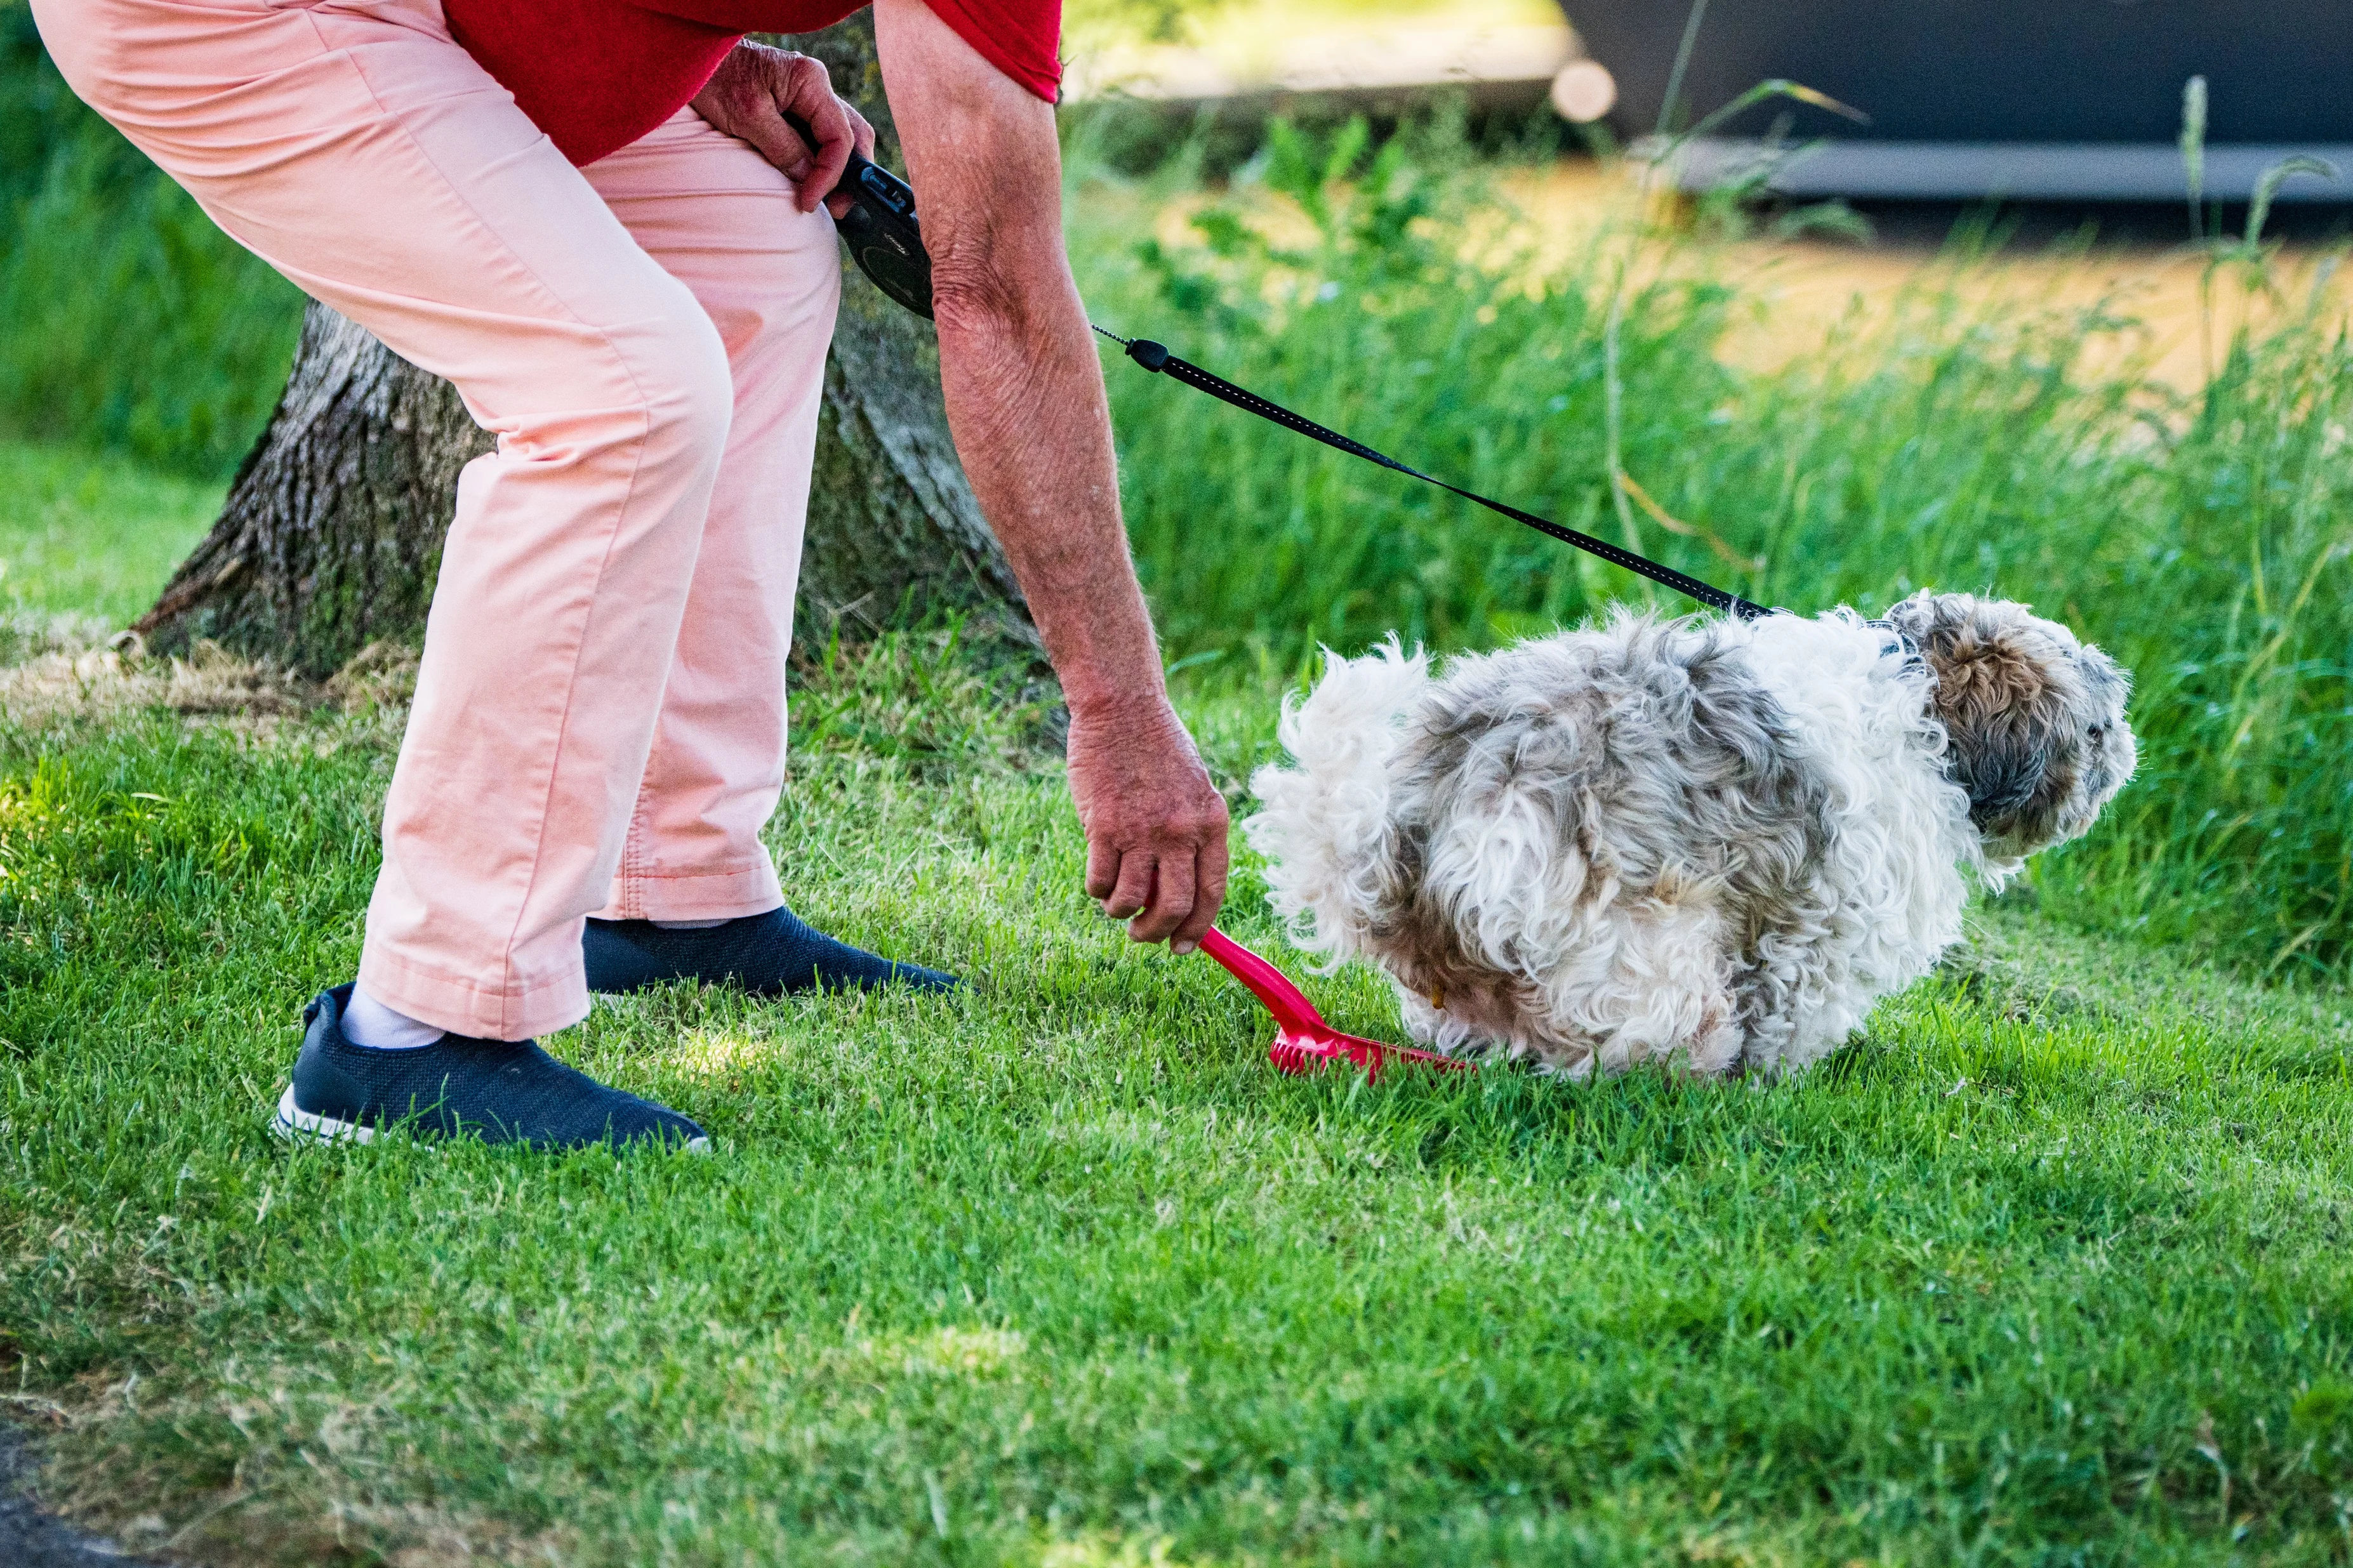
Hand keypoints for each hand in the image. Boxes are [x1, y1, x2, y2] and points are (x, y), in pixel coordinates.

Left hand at [690, 41, 876, 216]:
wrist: (693, 58)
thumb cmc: (715, 78)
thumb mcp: (747, 117)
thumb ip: (783, 147)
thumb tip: (809, 177)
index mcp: (810, 81)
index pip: (839, 136)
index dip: (830, 174)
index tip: (811, 200)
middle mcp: (816, 86)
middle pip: (853, 135)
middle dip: (850, 175)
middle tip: (836, 207)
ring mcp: (808, 96)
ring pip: (841, 136)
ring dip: (839, 169)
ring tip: (826, 198)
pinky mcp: (796, 107)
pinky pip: (821, 136)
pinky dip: (822, 160)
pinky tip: (811, 179)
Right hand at [1066, 696, 1230, 952]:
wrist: (1124, 708)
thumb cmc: (1159, 749)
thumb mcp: (1194, 790)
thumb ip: (1192, 837)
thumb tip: (1182, 894)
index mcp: (1211, 822)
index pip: (1211, 892)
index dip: (1197, 927)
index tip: (1183, 946)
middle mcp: (1181, 831)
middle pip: (1174, 907)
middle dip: (1156, 932)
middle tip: (1142, 935)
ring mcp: (1142, 830)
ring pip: (1131, 899)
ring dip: (1120, 911)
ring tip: (1115, 902)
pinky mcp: (1104, 826)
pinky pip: (1100, 880)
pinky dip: (1097, 889)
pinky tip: (1098, 880)